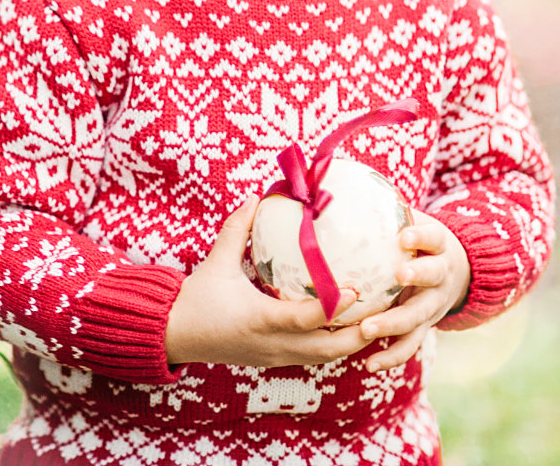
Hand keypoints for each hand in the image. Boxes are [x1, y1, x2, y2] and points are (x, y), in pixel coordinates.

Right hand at [164, 194, 363, 368]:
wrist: (174, 335)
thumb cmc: (196, 298)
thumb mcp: (216, 261)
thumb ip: (237, 229)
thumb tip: (256, 197)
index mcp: (259, 320)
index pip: (304, 319)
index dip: (333, 307)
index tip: (356, 289)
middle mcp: (273, 344)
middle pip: (328, 350)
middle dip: (360, 334)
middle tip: (384, 308)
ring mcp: (275, 357)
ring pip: (326, 358)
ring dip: (351, 341)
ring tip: (375, 316)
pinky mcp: (274, 361)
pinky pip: (313, 357)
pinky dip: (333, 344)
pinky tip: (347, 325)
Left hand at [356, 208, 470, 372]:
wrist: (455, 272)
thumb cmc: (415, 239)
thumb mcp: (409, 219)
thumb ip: (380, 207)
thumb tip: (332, 177)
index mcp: (438, 246)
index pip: (433, 237)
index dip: (421, 236)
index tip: (405, 236)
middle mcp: (440, 277)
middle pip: (432, 278)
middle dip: (417, 277)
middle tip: (397, 277)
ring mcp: (434, 306)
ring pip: (418, 318)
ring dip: (394, 325)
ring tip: (366, 330)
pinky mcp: (424, 328)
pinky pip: (409, 345)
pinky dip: (391, 355)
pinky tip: (368, 364)